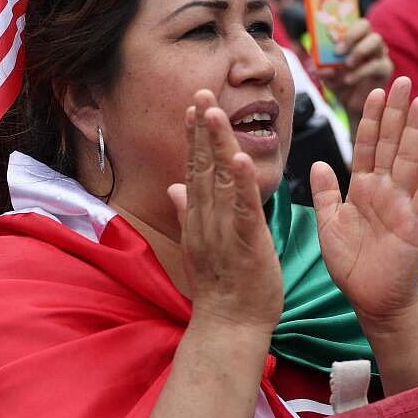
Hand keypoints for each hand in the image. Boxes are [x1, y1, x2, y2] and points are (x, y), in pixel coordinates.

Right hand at [168, 90, 283, 336]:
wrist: (229, 327)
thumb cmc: (222, 290)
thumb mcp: (201, 246)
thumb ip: (187, 213)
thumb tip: (174, 186)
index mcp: (199, 218)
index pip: (194, 169)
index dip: (194, 136)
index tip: (194, 105)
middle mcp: (206, 220)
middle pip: (201, 166)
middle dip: (201, 128)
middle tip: (200, 90)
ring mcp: (222, 230)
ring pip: (218, 180)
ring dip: (215, 145)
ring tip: (213, 111)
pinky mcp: (244, 243)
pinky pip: (242, 208)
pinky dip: (240, 183)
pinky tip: (239, 158)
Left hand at [311, 77, 417, 325]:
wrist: (373, 300)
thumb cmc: (353, 264)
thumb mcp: (329, 226)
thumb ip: (326, 194)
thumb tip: (318, 164)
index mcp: (363, 188)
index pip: (367, 146)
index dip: (370, 120)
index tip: (375, 91)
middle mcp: (385, 191)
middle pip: (391, 144)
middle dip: (396, 113)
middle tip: (403, 80)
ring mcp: (403, 205)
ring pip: (409, 161)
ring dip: (416, 132)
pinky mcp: (417, 225)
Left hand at [316, 18, 391, 116]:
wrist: (351, 105)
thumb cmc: (339, 82)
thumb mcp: (326, 73)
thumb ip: (320, 66)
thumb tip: (314, 65)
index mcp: (352, 37)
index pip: (348, 21)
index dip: (339, 26)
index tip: (329, 38)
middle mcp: (367, 40)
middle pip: (365, 25)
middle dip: (350, 35)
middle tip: (337, 51)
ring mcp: (379, 52)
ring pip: (376, 40)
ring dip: (358, 50)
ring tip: (346, 64)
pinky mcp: (385, 68)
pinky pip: (377, 64)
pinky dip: (361, 71)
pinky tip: (348, 79)